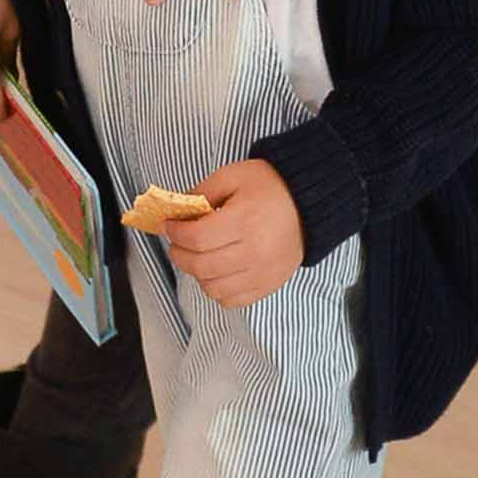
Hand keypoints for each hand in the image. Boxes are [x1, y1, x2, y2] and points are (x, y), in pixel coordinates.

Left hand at [164, 158, 305, 308]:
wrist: (308, 203)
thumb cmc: (270, 186)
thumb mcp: (232, 176)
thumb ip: (202, 192)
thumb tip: (177, 213)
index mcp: (245, 220)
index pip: (196, 238)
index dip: (175, 233)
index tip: (169, 226)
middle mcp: (254, 251)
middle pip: (201, 265)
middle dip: (179, 254)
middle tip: (176, 243)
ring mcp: (262, 273)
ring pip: (213, 288)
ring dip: (196, 274)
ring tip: (197, 257)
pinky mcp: (268, 284)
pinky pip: (231, 300)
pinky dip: (216, 290)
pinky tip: (216, 272)